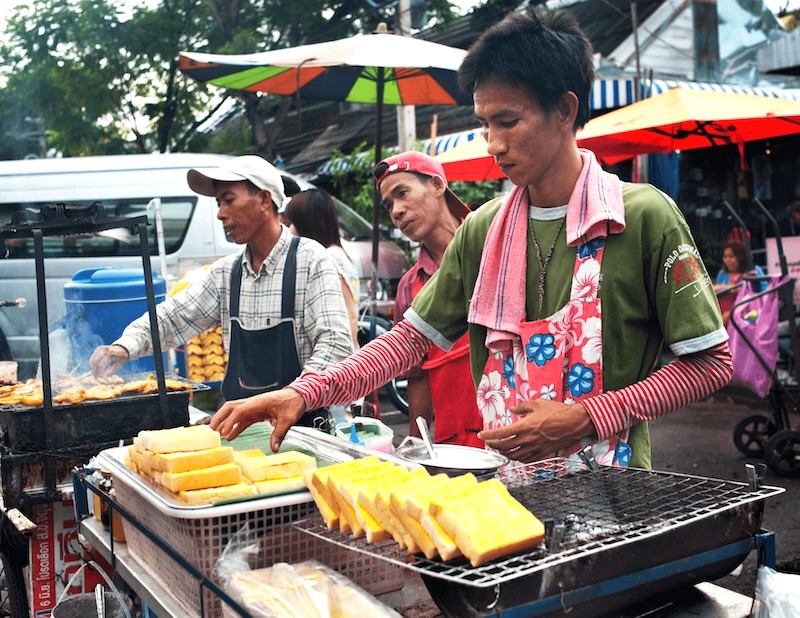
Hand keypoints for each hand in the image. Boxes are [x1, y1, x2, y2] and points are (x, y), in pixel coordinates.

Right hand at [89, 344, 128, 376]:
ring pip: (92, 360)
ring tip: (95, 375)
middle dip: (94, 370)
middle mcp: (104, 349)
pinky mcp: (98, 348)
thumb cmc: (122, 358)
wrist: (123, 348)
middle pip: (94, 362)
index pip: (101, 365)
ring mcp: (100, 348)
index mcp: (110, 353)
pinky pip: (92, 358)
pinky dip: (93, 364)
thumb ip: (111, 371)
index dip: (99, 372)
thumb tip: (103, 377)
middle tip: (95, 378)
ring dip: (92, 368)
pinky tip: (96, 369)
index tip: (99, 379)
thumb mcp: (119, 365)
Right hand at [209, 388, 306, 451]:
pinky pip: (242, 420)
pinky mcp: (256, 412)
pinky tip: (230, 436)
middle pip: (230, 407)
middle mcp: (253, 403)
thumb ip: (279, 433)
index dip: (230, 421)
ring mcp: (253, 408)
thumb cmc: (293, 403)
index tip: (223, 432)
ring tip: (215, 434)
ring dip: (224, 422)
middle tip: (211, 430)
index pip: (239, 410)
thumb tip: (274, 448)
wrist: (299, 396)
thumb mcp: (288, 419)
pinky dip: (235, 427)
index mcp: (258, 402)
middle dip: (219, 417)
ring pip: (234, 413)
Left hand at [478, 400, 594, 462]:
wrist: (575, 422)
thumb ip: (523, 407)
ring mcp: (535, 448)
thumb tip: (513, 409)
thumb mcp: (538, 403)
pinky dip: (518, 458)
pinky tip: (516, 454)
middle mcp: (528, 439)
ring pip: (514, 455)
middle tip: (488, 442)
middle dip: (493, 445)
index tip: (482, 434)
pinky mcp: (543, 453)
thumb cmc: (558, 412)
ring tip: (500, 449)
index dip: (489, 435)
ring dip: (504, 453)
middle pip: (504, 447)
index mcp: (525, 426)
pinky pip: (527, 459)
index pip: (501, 434)